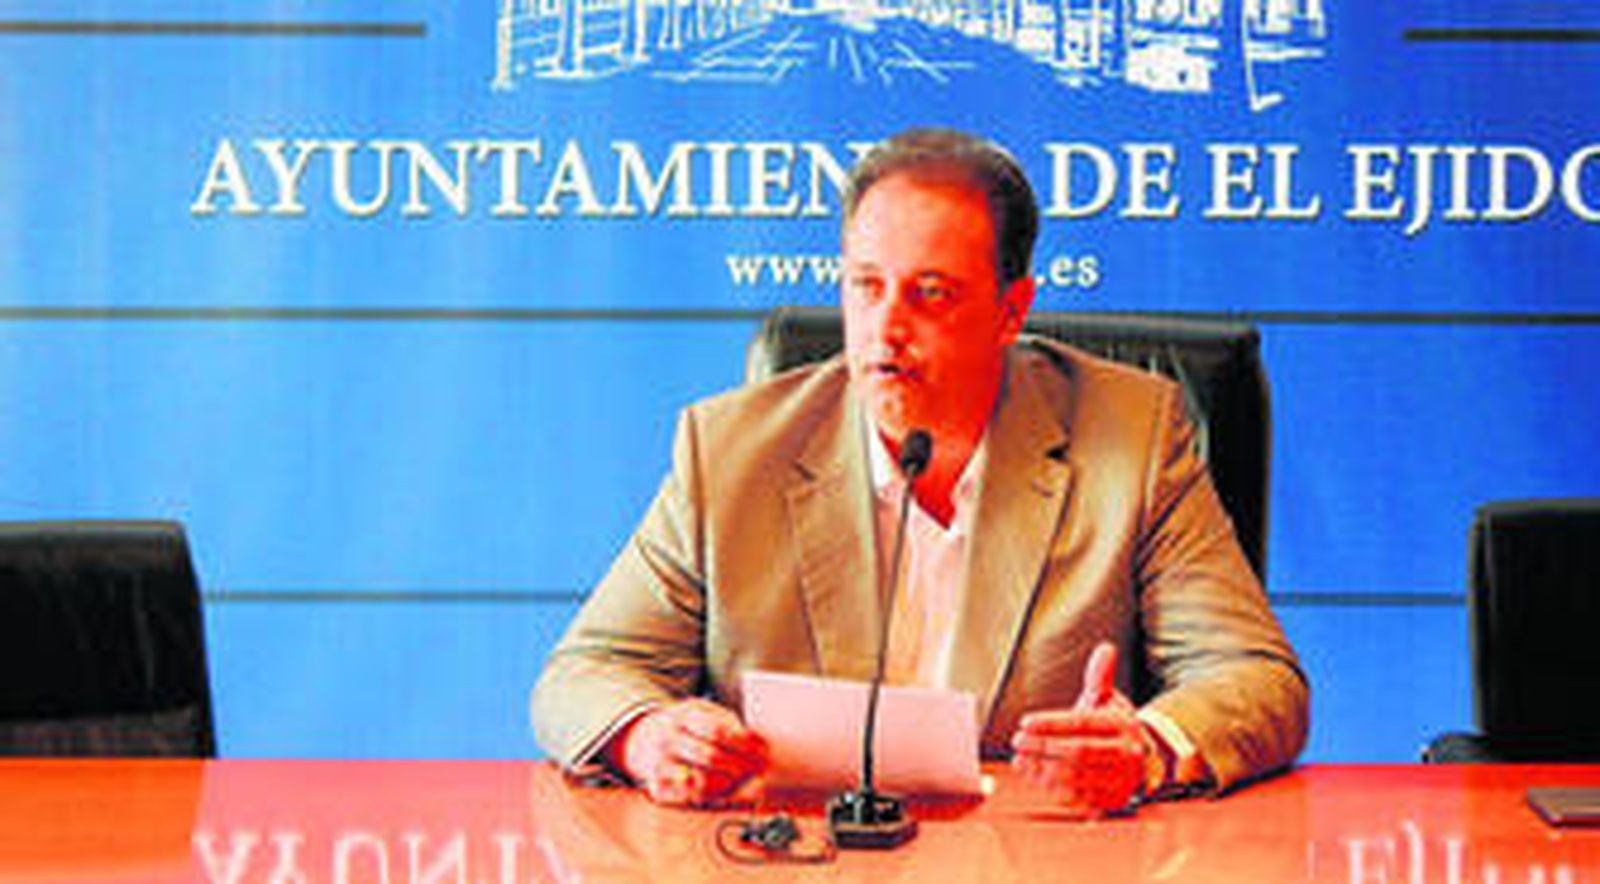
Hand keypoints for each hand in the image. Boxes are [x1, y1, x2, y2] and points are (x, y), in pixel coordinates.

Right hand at [609, 698, 768, 806]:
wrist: (642, 738)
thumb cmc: (686, 726)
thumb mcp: (702, 712)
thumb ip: (727, 722)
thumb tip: (758, 741)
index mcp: (681, 716)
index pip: (717, 731)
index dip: (743, 743)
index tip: (763, 751)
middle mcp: (667, 739)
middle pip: (711, 757)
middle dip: (740, 766)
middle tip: (759, 769)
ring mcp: (660, 765)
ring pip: (701, 782)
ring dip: (729, 784)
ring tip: (744, 780)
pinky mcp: (657, 787)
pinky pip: (690, 798)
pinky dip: (712, 796)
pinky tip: (724, 790)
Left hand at [1011, 642, 1152, 815]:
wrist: (1145, 762)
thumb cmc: (1116, 728)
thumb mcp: (1110, 701)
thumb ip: (1100, 677)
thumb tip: (1104, 649)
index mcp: (1122, 726)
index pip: (1082, 723)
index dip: (1051, 724)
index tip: (1025, 722)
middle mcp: (1125, 754)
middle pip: (1078, 752)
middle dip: (1042, 747)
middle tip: (1016, 740)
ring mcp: (1120, 780)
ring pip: (1075, 777)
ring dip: (1042, 769)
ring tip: (1019, 758)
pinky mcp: (1111, 801)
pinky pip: (1078, 798)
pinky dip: (1051, 787)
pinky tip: (1033, 774)